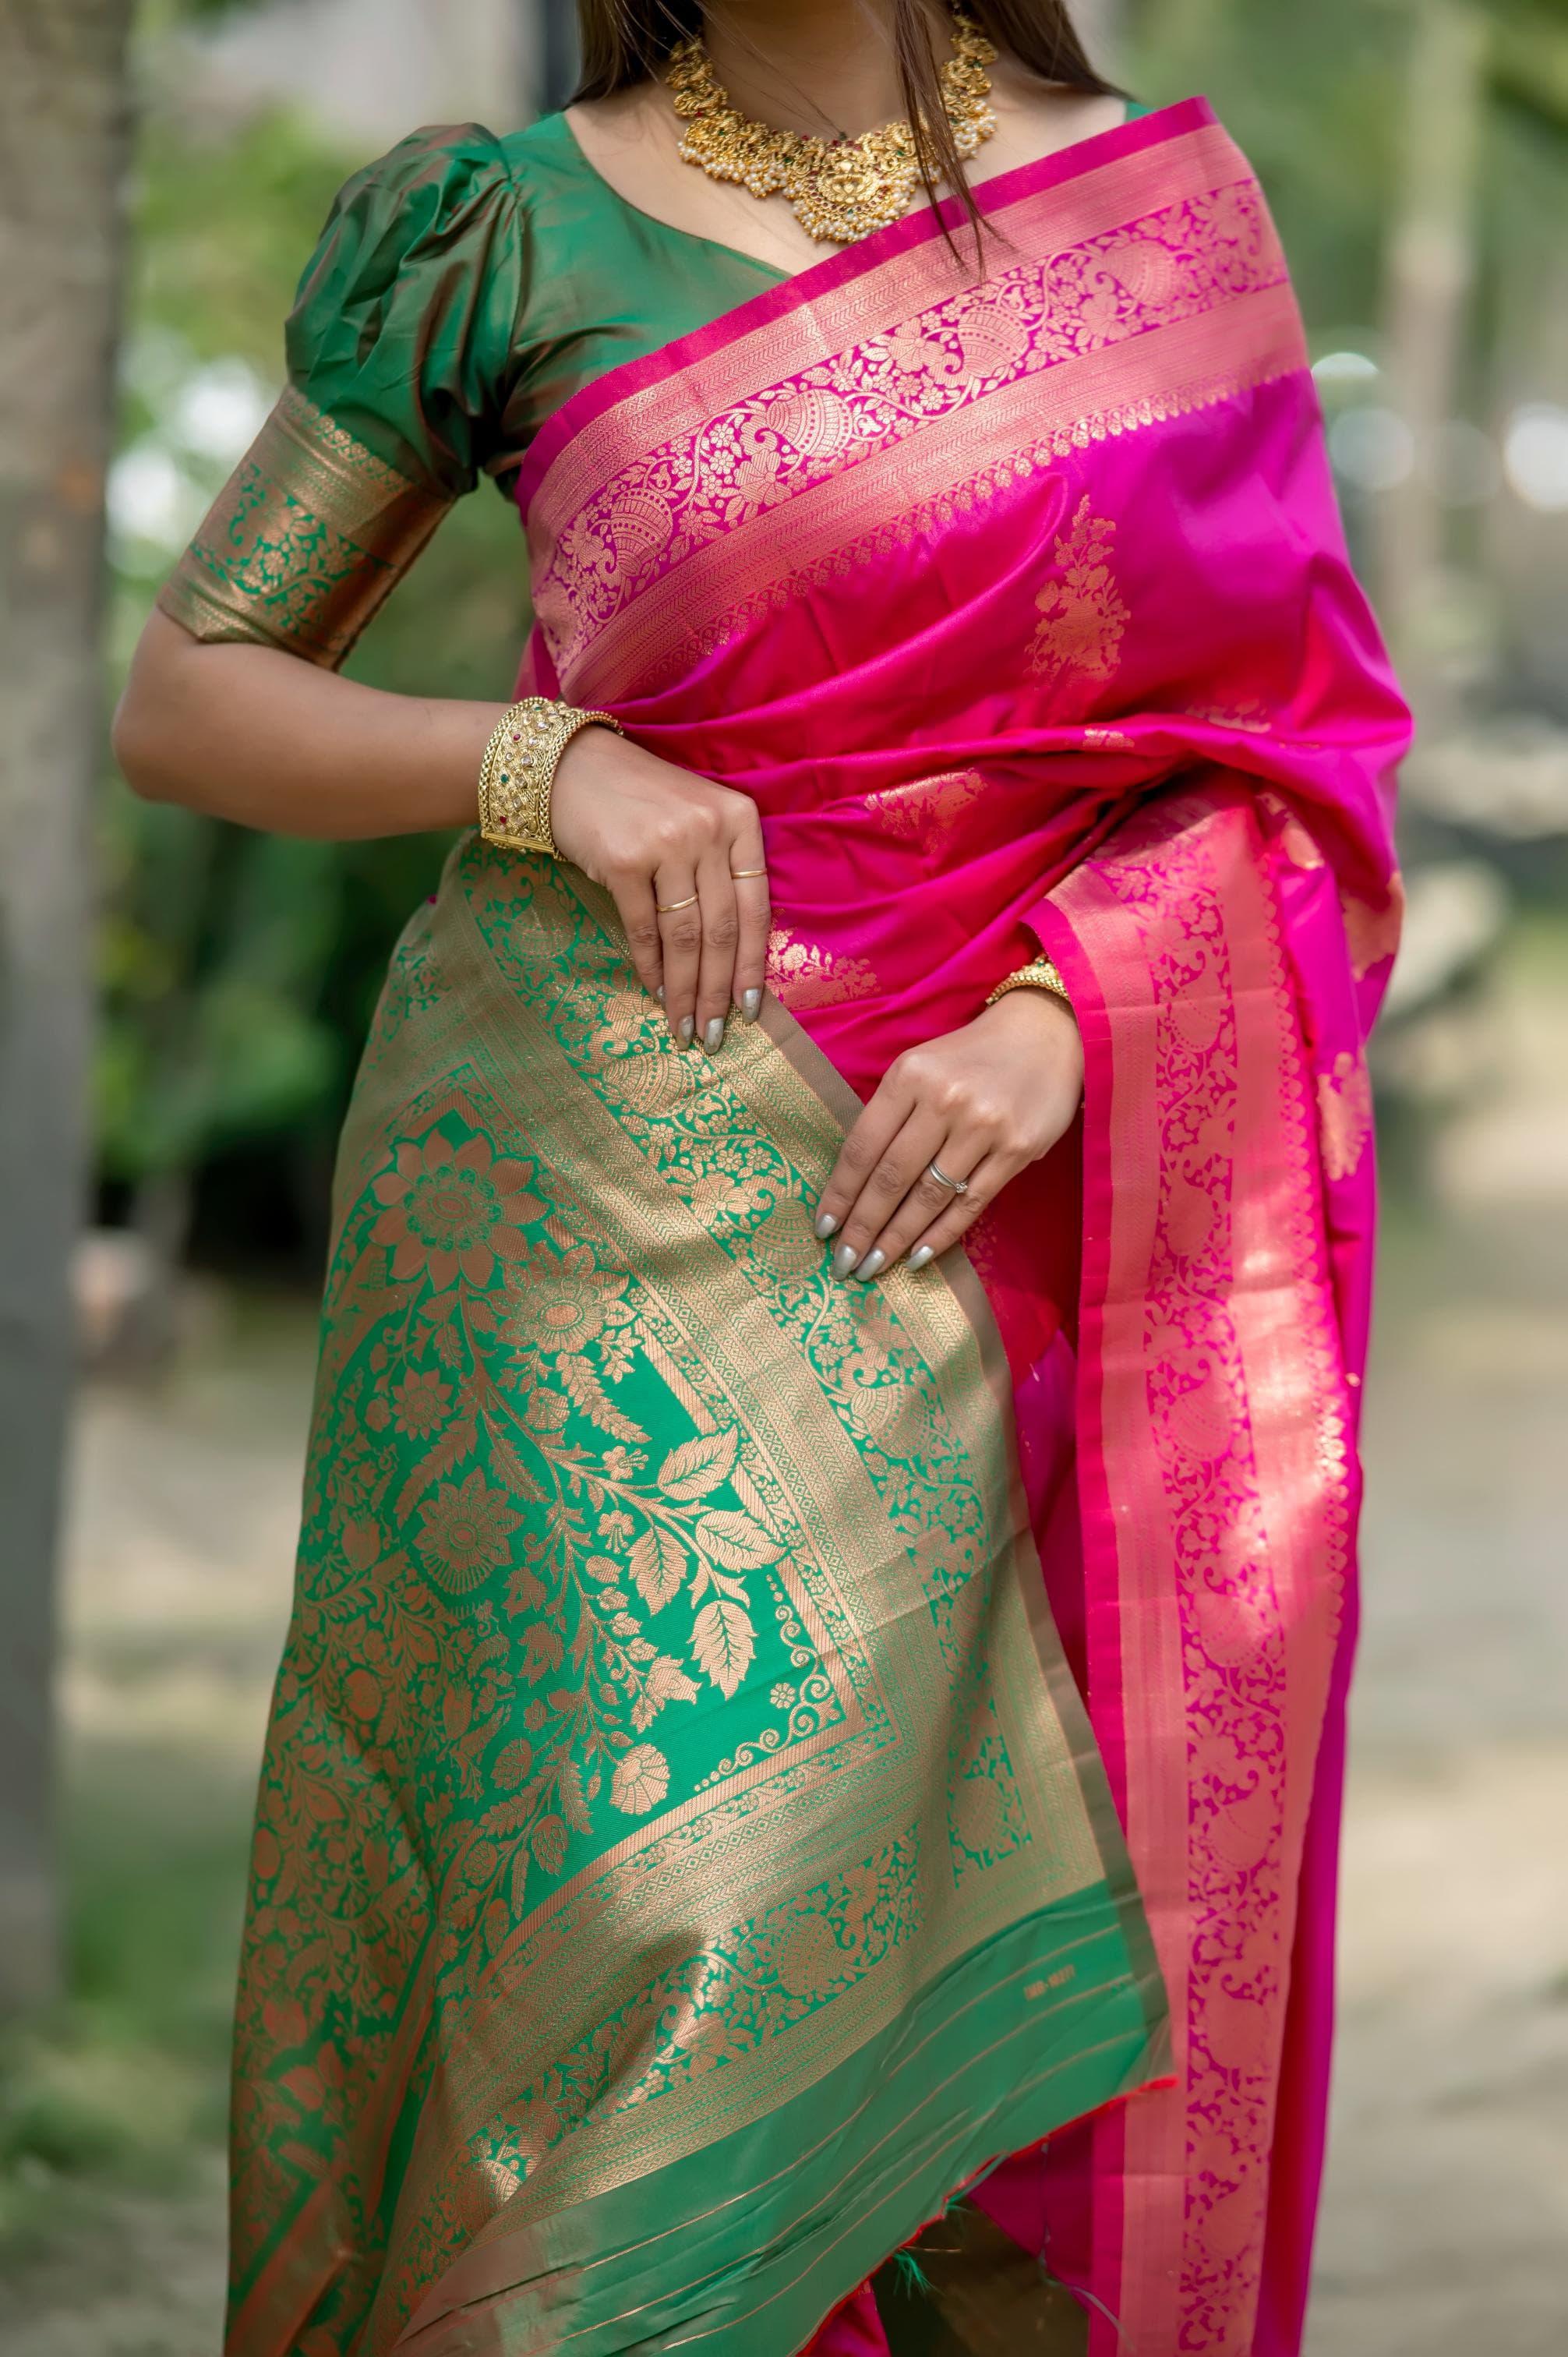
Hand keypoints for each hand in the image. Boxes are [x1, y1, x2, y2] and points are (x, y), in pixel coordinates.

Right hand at [550, 726, 768, 1049]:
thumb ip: (720, 871)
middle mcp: (708, 829)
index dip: (753, 965)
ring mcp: (666, 844)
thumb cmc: (640, 801)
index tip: (750, 1009)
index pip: (756, 907)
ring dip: (684, 990)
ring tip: (684, 1026)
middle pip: (721, 929)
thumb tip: (732, 959)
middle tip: (714, 1035)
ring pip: (685, 937)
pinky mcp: (623, 860)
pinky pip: (644, 929)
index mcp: (740, 818)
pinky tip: (655, 990)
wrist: (570, 767)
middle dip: (717, 991)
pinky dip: (650, 966)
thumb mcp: (697, 819)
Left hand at [813, 988, 1083, 1278]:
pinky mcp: (1016, 1149)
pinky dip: (941, 1235)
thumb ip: (892, 1114)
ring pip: (928, 1196)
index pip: (863, 1147)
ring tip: (873, 1267)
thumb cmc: (970, 1056)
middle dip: (862, 1227)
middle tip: (843, 1263)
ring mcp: (983, 1126)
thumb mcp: (921, 1067)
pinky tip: (917, 1257)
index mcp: (910, 1076)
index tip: (823, 1228)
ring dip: (896, 1239)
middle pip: (891, 1177)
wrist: (1045, 1034)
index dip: (840, 1193)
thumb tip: (856, 1183)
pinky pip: (970, 1203)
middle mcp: (944, 1100)